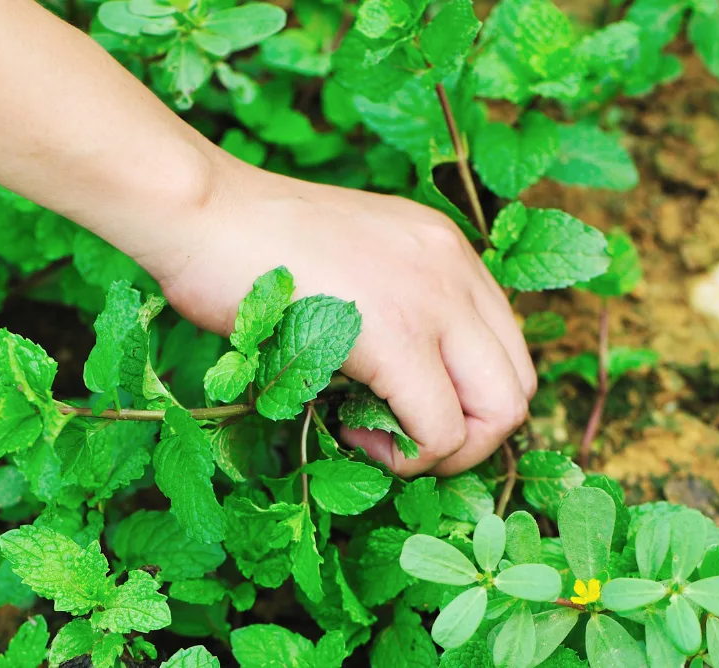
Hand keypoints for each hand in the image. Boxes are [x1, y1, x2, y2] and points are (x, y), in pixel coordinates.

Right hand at [143, 151, 536, 476]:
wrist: (200, 213)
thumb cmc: (251, 245)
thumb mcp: (351, 265)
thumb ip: (394, 309)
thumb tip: (405, 390)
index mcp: (446, 251)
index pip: (506, 348)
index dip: (468, 402)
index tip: (405, 410)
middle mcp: (455, 267)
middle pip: (517, 386)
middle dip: (470, 438)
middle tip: (402, 441)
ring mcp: (432, 298)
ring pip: (499, 413)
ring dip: (444, 451)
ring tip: (376, 437)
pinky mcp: (395, 335)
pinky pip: (439, 430)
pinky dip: (406, 457)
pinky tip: (353, 432)